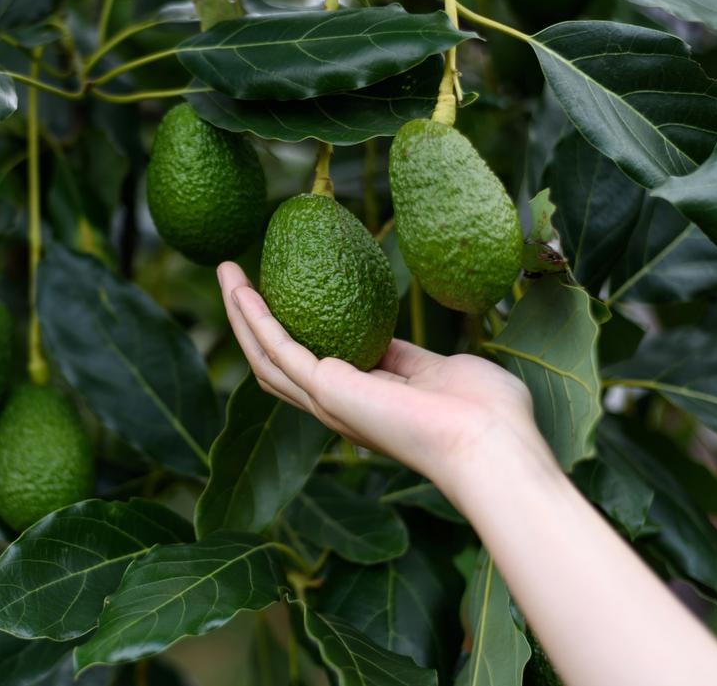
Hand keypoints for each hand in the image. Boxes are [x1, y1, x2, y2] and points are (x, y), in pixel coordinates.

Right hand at [217, 262, 554, 492]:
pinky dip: (256, 318)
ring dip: (241, 314)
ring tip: (227, 274)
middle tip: (235, 278)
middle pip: (276, 361)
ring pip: (265, 356)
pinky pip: (279, 349)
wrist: (490, 443)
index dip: (294, 330)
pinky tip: (242, 290)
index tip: (285, 291)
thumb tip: (391, 339)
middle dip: (252, 320)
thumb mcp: (439, 371)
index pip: (315, 365)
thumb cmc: (484, 413)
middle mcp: (338, 407)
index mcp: (365, 403)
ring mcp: (329, 402)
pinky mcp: (327, 391)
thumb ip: (410, 359)